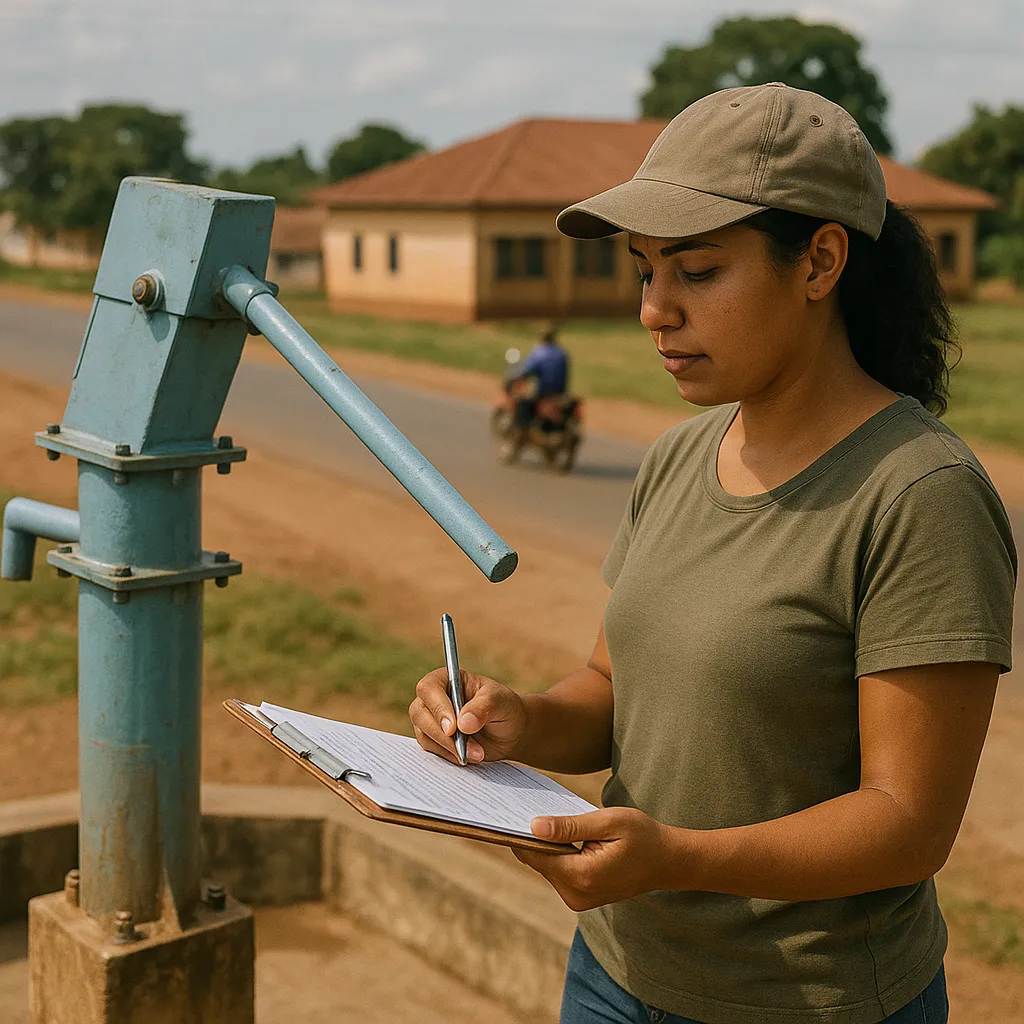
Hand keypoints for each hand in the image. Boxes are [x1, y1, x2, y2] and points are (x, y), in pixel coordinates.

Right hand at [409, 668, 527, 764]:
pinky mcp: (434, 739)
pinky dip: (448, 756)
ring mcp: (431, 719)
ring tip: (478, 753)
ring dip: (448, 748)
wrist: (509, 732)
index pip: (429, 688)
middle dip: (441, 734)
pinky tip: (469, 757)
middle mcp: (435, 697)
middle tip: (464, 748)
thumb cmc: (505, 708)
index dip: (437, 707)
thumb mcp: (501, 702)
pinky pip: (431, 749)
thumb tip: (463, 723)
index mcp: (448, 679)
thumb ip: (483, 707)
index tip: (453, 727)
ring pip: (423, 734)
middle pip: (419, 713)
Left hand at [514, 807, 686, 910]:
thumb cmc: (643, 836)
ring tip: (544, 814)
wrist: (669, 861)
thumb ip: (571, 825)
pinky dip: (555, 851)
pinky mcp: (580, 896)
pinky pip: (557, 870)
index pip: (534, 854)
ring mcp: (577, 899)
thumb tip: (534, 826)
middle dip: (531, 835)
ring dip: (545, 843)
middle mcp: (574, 894)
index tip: (508, 808)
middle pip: (536, 860)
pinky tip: (560, 831)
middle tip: (523, 804)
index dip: (518, 832)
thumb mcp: (609, 822)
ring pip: (545, 865)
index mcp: (580, 876)